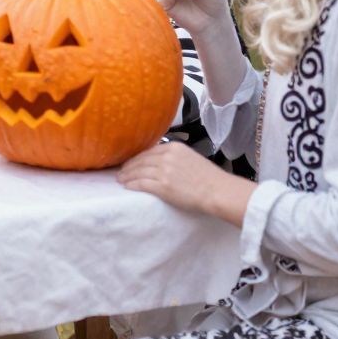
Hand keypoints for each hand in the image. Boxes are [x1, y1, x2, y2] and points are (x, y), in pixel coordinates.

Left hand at [118, 140, 248, 222]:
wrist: (217, 191)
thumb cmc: (209, 178)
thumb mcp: (190, 158)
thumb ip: (175, 157)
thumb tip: (160, 161)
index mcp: (174, 147)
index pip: (149, 151)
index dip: (137, 157)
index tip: (130, 162)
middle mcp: (167, 156)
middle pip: (141, 160)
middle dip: (128, 166)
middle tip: (120, 171)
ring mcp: (164, 171)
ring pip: (139, 171)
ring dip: (127, 176)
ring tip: (120, 180)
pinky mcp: (163, 186)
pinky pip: (141, 184)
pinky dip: (132, 185)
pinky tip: (126, 187)